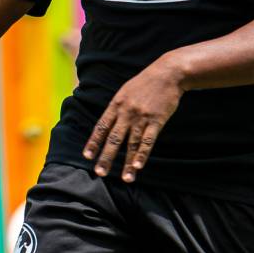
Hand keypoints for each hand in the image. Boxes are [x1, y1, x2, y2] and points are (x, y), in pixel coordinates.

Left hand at [84, 59, 184, 181]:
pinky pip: (148, 140)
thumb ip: (117, 107)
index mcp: (116, 104)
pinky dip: (143, 154)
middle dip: (106, 157)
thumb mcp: (125, 90)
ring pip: (131, 144)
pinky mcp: (156, 120)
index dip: (94, 142)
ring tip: (125, 179)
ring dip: (127, 163)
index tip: (87, 156)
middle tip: (100, 172)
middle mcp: (126, 112)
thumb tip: (108, 124)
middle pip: (113, 138)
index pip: (101, 127)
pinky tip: (138, 166)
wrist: (167, 73)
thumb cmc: (146, 83)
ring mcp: (141, 117)